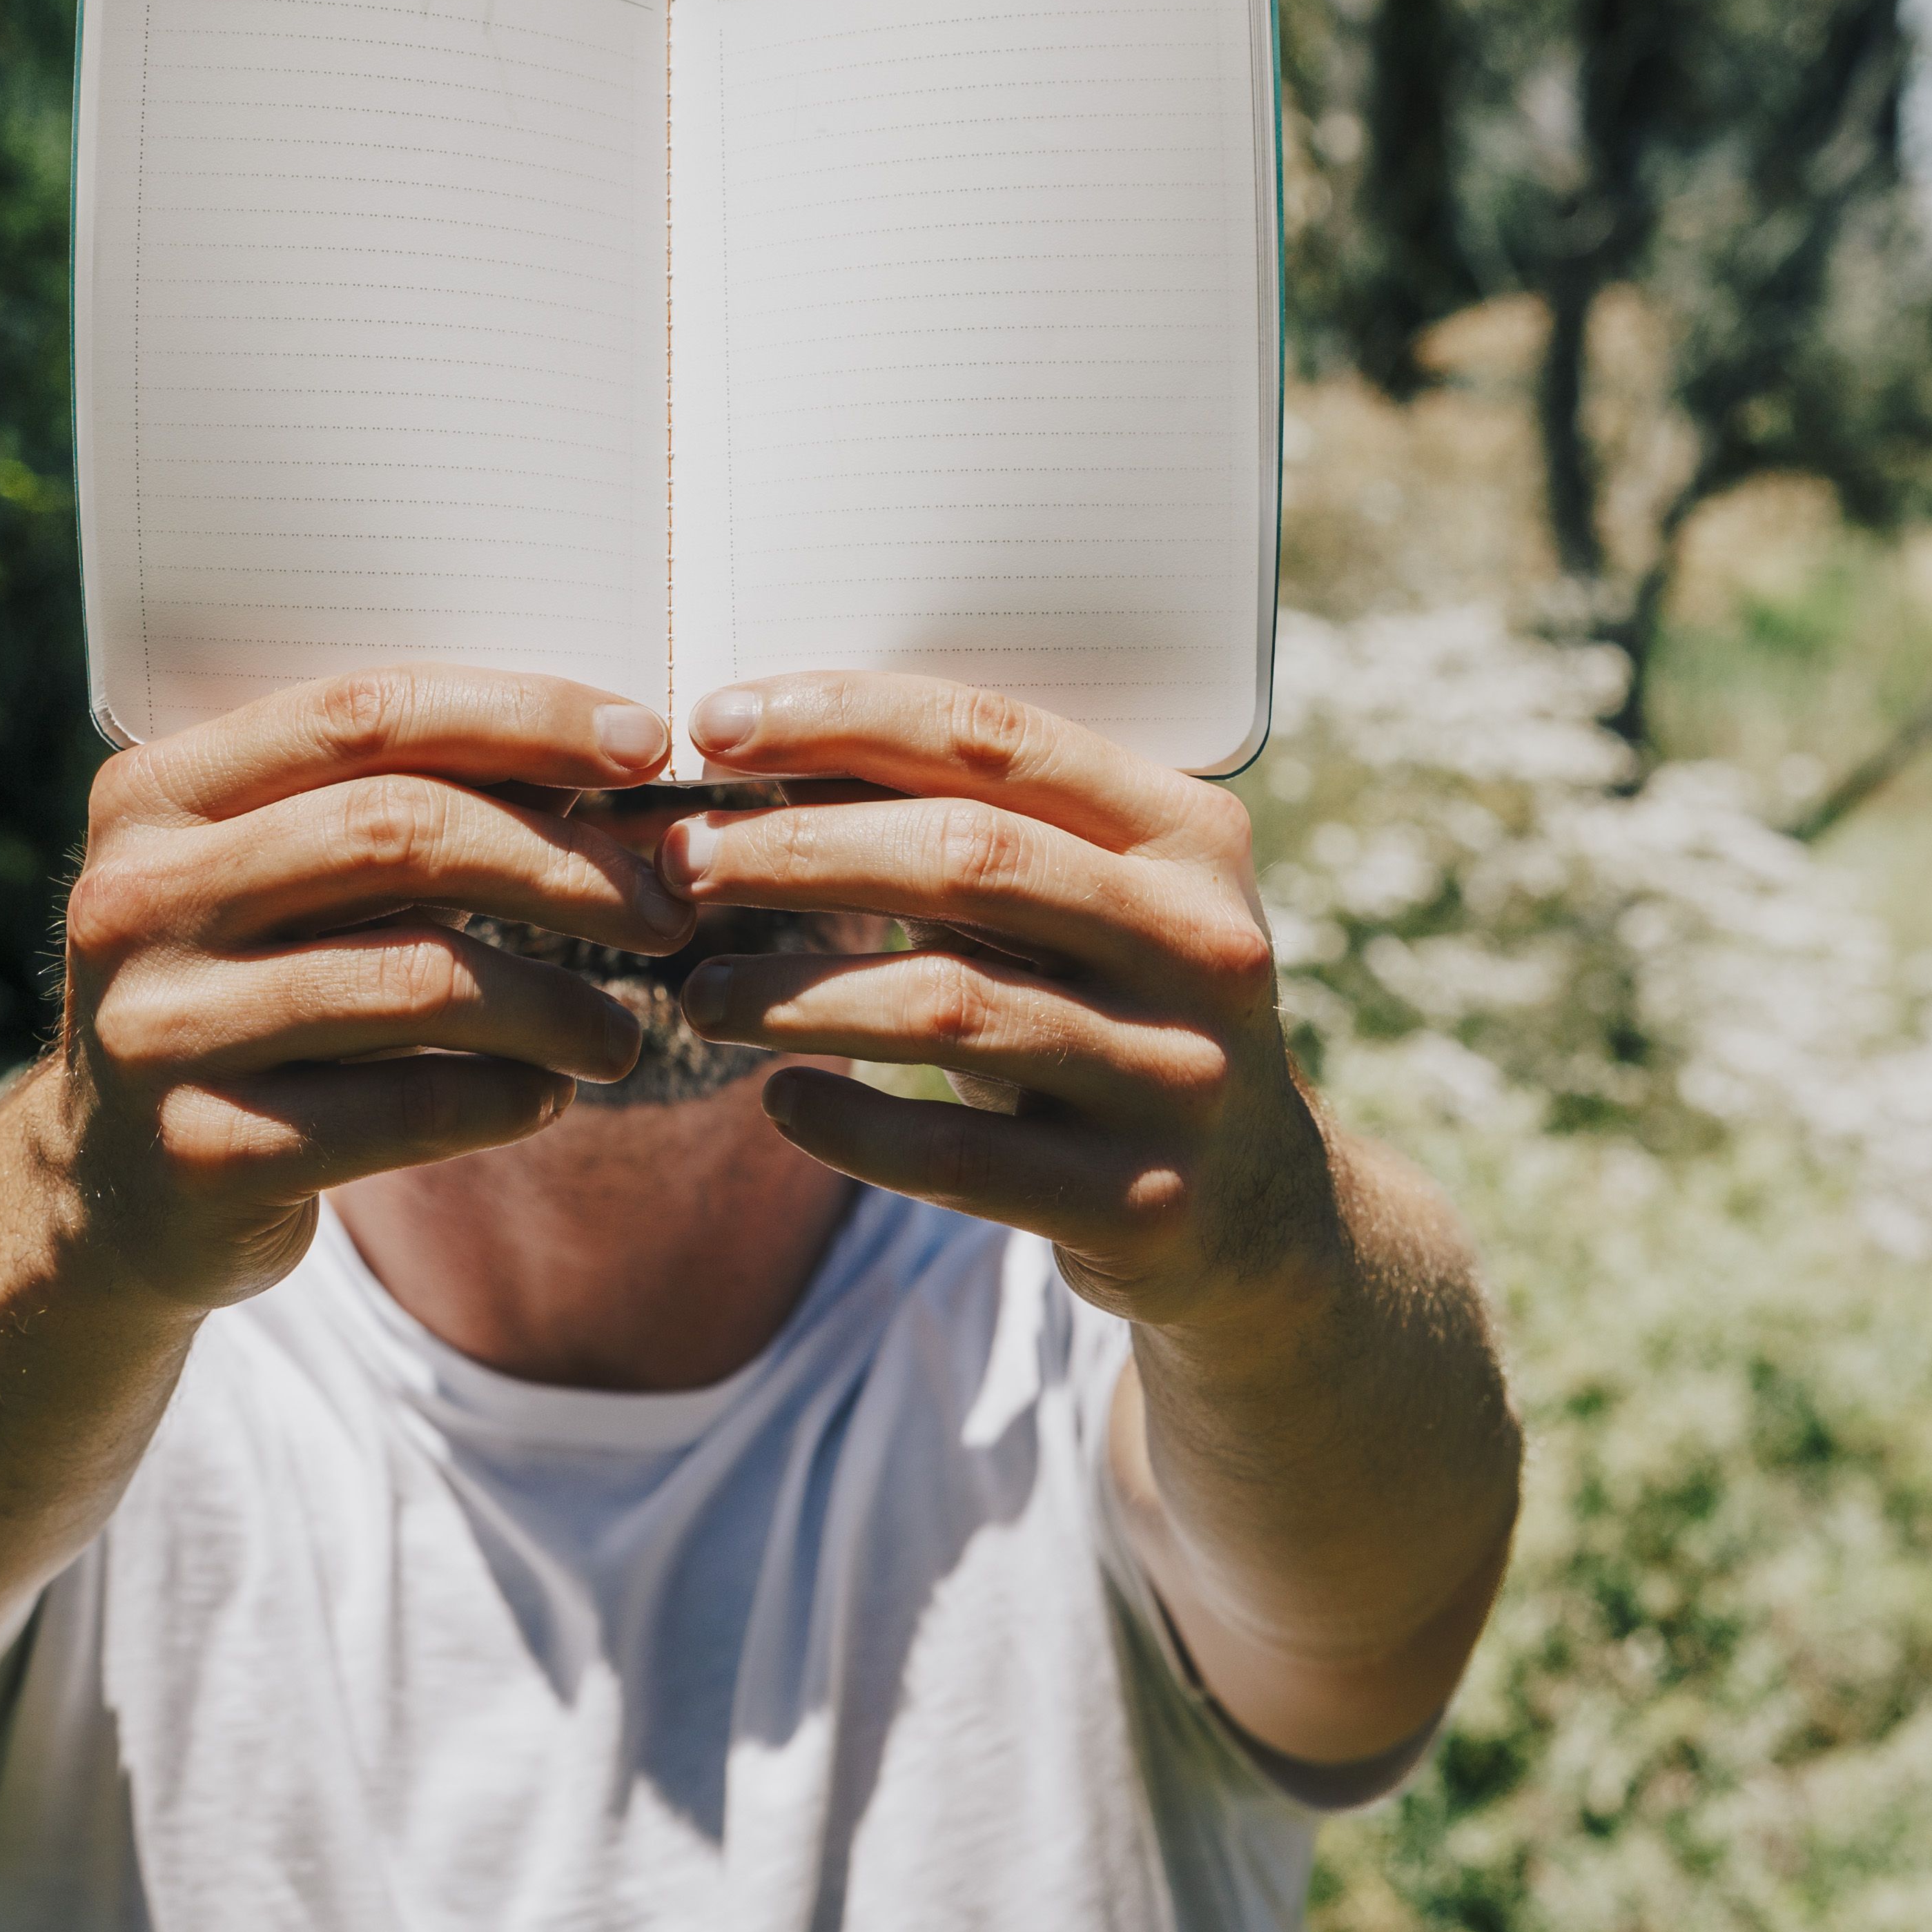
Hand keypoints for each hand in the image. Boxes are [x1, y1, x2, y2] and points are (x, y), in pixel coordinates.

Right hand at [46, 666, 689, 1309]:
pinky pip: (404, 1113)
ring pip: (417, 980)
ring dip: (558, 1004)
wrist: (109, 1191)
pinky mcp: (201, 1155)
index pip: (363, 713)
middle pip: (400, 834)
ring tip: (619, 1034)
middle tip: (667, 907)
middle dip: (565, 865)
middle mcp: (135, 899)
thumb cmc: (246, 994)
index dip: (522, 718)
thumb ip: (401, 811)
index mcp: (154, 793)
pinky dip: (506, 1100)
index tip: (645, 747)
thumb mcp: (278, 884)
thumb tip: (618, 757)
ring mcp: (157, 1031)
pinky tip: (546, 1096)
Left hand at [661, 674, 1317, 1331]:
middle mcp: (1206, 944)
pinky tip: (778, 1101)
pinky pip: (956, 1157)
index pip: (994, 740)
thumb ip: (967, 832)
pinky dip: (848, 1125)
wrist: (1255, 1209)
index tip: (712, 725)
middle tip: (677, 860)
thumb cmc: (1112, 1011)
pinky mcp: (1143, 1203)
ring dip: (793, 994)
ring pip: (947, 1007)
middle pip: (963, 859)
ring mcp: (1182, 1078)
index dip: (841, 722)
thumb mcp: (1082, 907)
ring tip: (697, 993)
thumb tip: (749, 752)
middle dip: (795, 851)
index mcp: (1189, 834)